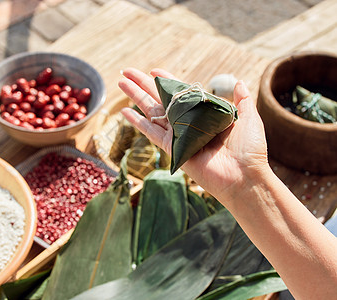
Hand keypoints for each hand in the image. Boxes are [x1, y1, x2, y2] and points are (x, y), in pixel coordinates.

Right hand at [118, 68, 269, 202]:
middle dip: (142, 84)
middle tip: (126, 72)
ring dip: (135, 96)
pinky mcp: (172, 148)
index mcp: (204, 113)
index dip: (166, 80)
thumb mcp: (248, 118)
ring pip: (152, 111)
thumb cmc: (249, 149)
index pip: (181, 93)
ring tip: (121, 83)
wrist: (244, 176)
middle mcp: (188, 122)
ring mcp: (178, 135)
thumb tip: (239, 82)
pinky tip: (125, 111)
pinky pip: (151, 132)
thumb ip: (241, 100)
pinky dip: (137, 122)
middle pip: (160, 99)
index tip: (154, 70)